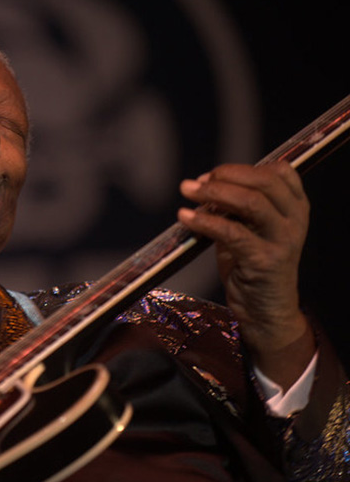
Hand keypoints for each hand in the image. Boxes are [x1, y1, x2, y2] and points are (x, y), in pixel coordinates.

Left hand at [178, 161, 313, 387]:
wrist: (265, 311)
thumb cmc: (252, 266)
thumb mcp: (249, 229)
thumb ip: (235, 207)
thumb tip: (203, 184)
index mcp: (295, 208)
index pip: (278, 171)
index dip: (241, 169)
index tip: (212, 175)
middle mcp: (294, 221)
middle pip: (263, 182)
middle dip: (225, 177)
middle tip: (195, 183)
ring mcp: (283, 241)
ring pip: (251, 203)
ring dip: (214, 193)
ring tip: (187, 192)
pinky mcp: (265, 261)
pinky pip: (232, 233)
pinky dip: (206, 221)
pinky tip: (186, 217)